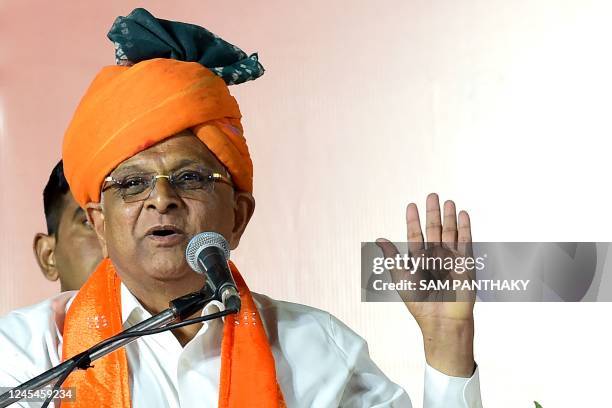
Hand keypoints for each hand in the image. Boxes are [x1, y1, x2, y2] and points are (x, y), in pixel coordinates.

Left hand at [376, 193, 475, 376]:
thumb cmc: (419, 302)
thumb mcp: (401, 277)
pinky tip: (463, 214)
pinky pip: (465, 241)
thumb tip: (379, 239)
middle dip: (433, 212)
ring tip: (448, 201)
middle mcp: (435, 257)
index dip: (413, 220)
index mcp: (418, 260)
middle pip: (433, 229)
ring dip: (449, 216)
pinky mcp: (465, 263)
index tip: (411, 205)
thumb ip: (392, 257)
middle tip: (432, 194)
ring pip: (450, 232)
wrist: (441, 318)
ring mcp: (450, 259)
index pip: (415, 235)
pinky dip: (465, 227)